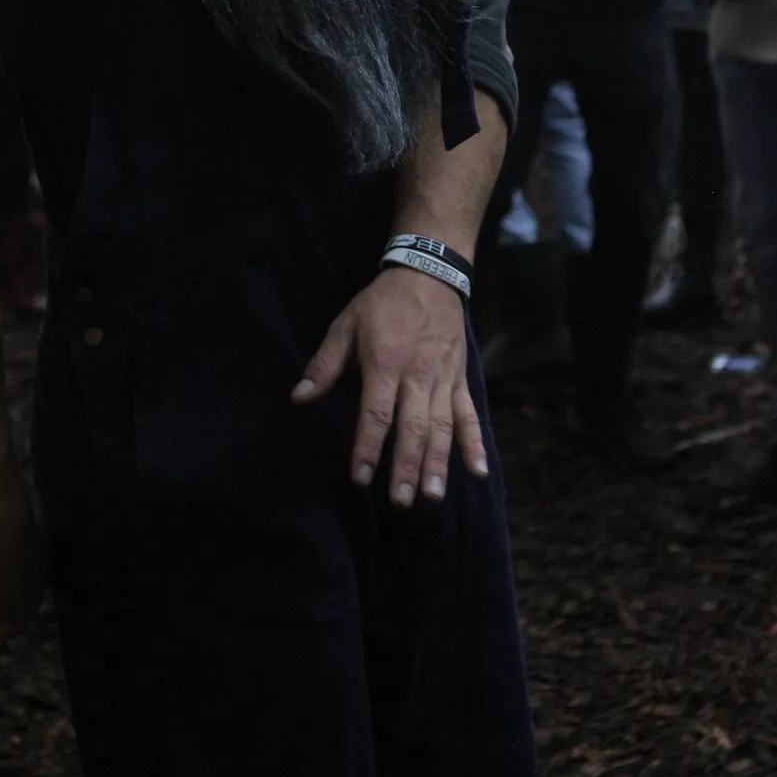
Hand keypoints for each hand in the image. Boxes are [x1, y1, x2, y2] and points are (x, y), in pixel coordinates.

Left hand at [293, 267, 487, 506]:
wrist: (428, 275)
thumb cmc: (381, 304)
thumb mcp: (345, 325)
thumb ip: (324, 365)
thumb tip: (298, 398)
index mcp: (385, 362)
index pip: (376, 412)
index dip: (368, 446)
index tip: (359, 478)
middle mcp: (417, 375)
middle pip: (413, 426)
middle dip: (406, 465)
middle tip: (400, 501)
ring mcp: (443, 379)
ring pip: (442, 426)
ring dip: (438, 462)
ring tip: (432, 496)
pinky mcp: (460, 379)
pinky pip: (469, 414)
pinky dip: (475, 444)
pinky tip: (478, 471)